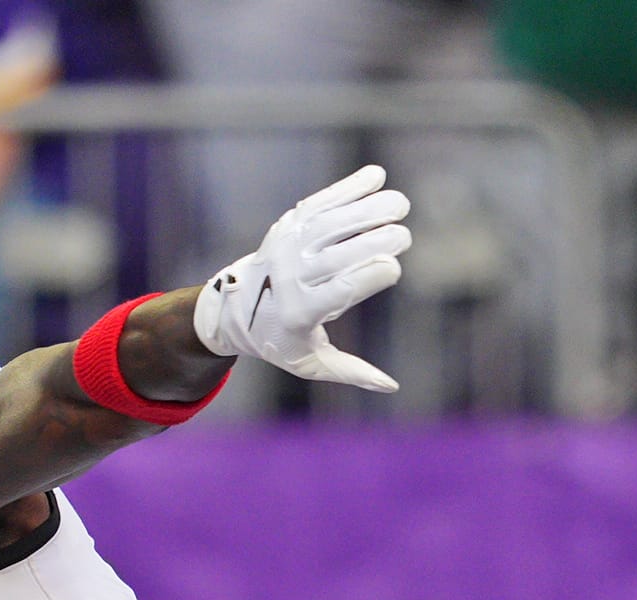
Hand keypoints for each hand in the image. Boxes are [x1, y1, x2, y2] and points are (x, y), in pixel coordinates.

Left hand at [192, 165, 411, 392]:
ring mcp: (288, 245)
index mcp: (299, 312)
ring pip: (331, 222)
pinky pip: (321, 202)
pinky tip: (376, 175)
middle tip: (404, 235)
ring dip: (367, 207)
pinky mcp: (288, 223)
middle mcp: (291, 275)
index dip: (368, 277)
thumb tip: (391, 386)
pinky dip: (348, 188)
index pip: (338, 291)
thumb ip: (351, 372)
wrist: (232, 309)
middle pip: (338, 253)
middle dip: (374, 240)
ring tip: (400, 202)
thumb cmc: (280, 340)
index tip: (395, 269)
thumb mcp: (310, 364)